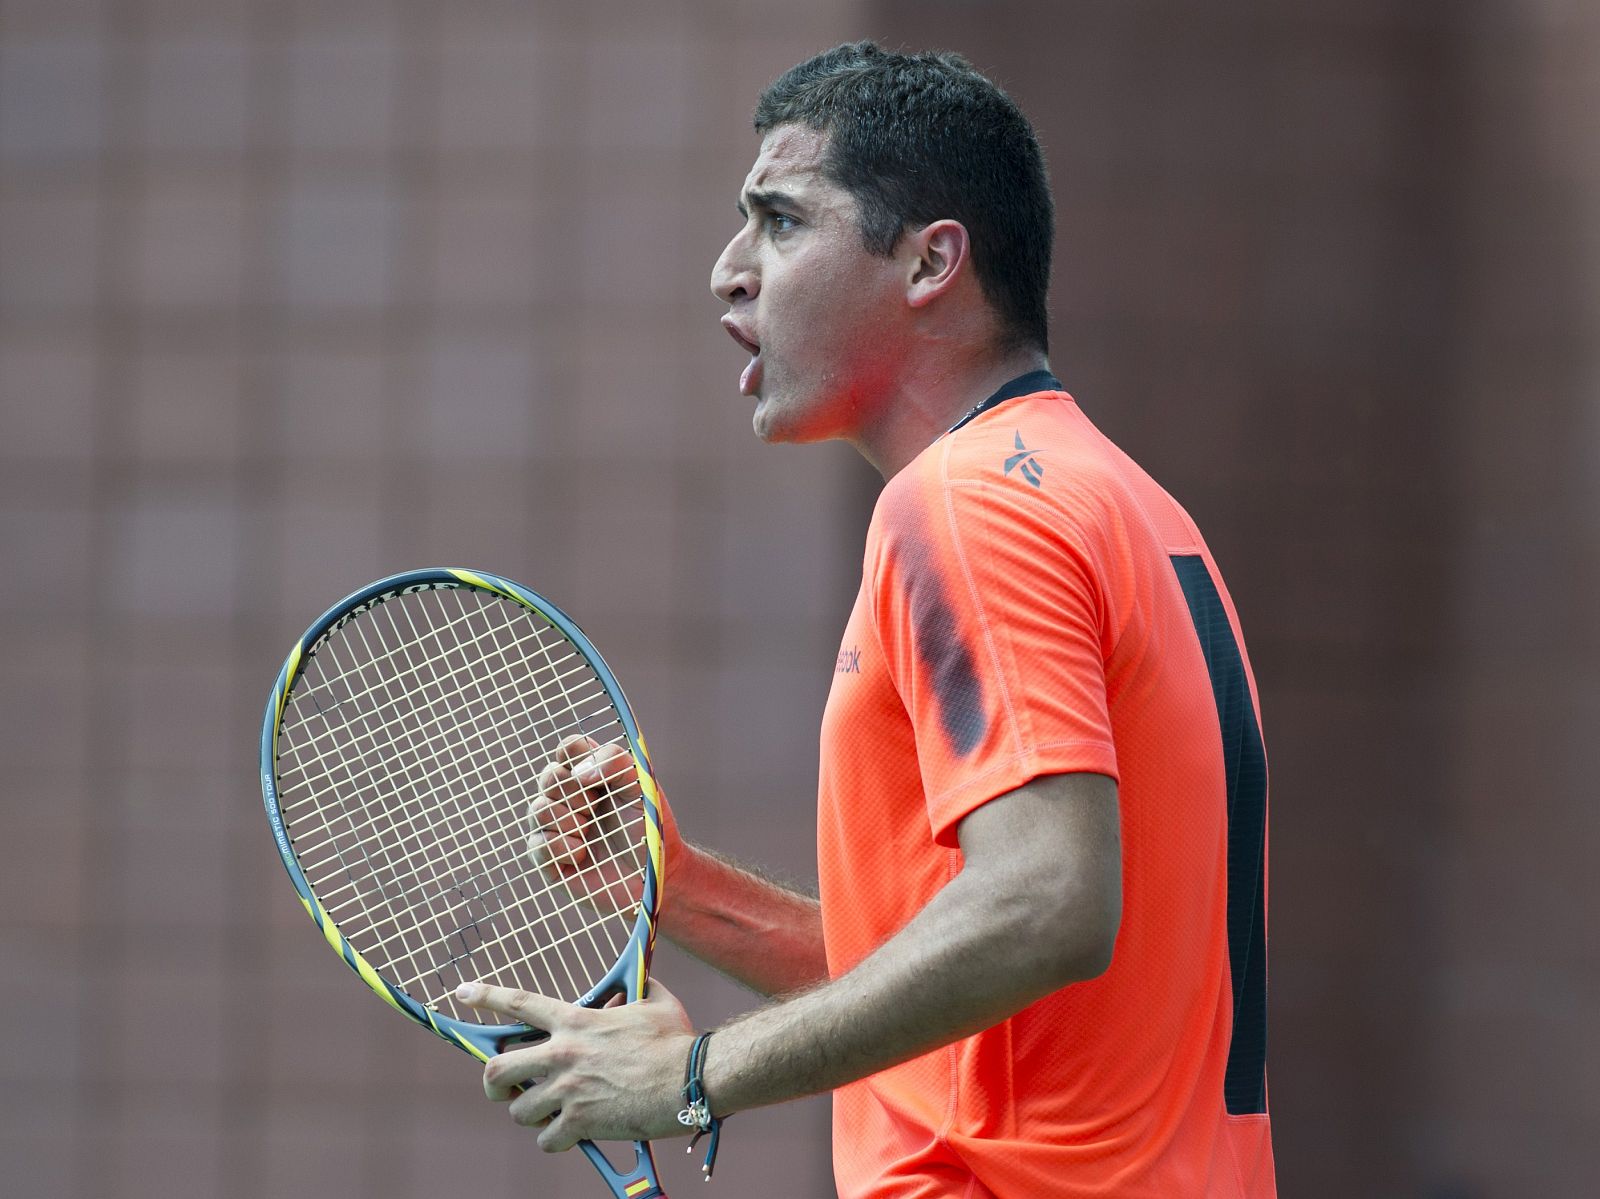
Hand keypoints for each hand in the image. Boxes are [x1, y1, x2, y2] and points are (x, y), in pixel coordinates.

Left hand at [456, 979, 695, 1150]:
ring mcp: (568, 1091)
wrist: (691, 1079)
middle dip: (493, 1083)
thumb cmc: (677, 1040)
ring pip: (519, 1111)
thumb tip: (634, 982)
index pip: (520, 1004)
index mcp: (576, 1021)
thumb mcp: (654, 1002)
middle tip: (502, 1089)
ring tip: (548, 1114)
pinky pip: (547, 1140)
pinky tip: (571, 1135)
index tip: (462, 993)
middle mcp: (563, 1054)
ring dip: (530, 1114)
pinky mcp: (580, 1123)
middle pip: (497, 1070)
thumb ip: (635, 991)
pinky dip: (555, 1140)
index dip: (486, 997)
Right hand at [527, 735, 680, 916]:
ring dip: (568, 821)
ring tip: (589, 834)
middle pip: (548, 776)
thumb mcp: (640, 784)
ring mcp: (556, 827)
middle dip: (575, 794)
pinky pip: (536, 844)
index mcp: (590, 774)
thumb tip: (578, 773)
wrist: (656, 872)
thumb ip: (614, 761)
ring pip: (537, 810)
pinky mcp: (549, 859)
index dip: (576, 757)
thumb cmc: (649, 827)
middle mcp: (568, 797)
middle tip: (596, 809)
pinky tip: (581, 854)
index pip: (568, 748)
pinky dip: (561, 847)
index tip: (598, 778)